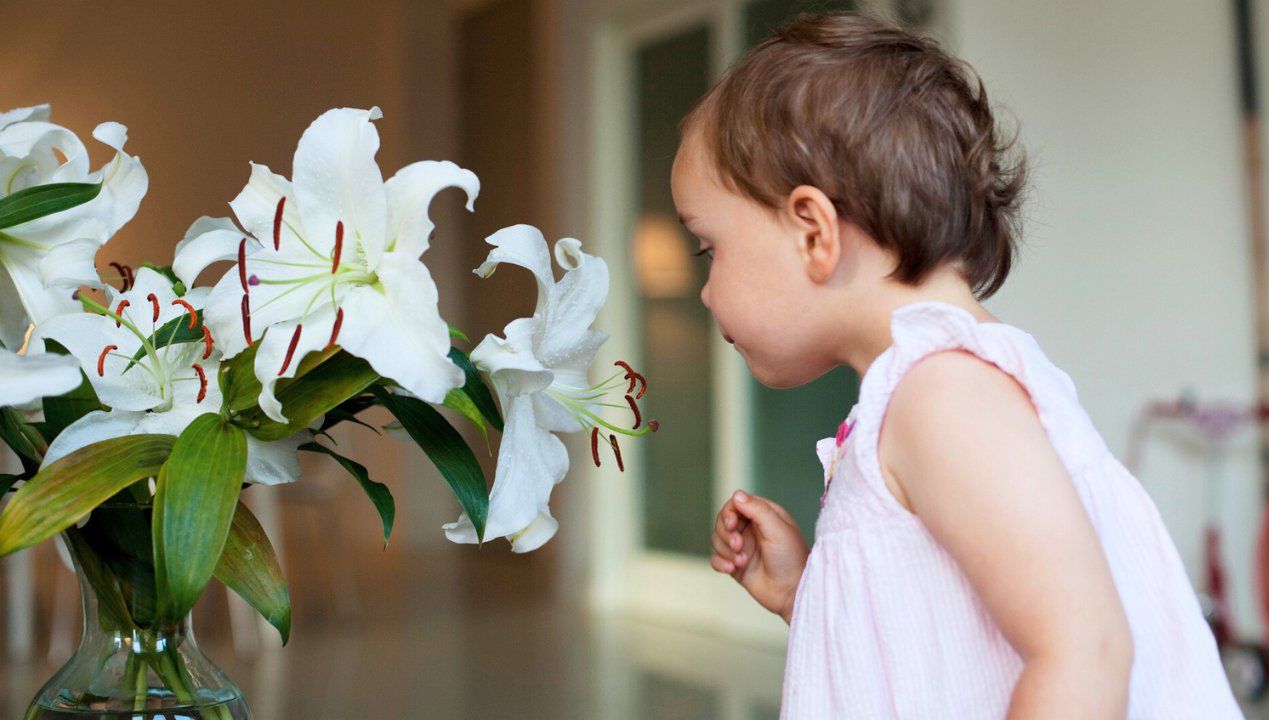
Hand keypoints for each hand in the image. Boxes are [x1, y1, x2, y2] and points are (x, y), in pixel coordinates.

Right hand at [710, 490, 809, 622]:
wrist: (792, 593)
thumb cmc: (792, 559)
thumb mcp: (778, 529)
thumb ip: (758, 509)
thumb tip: (736, 494)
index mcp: (763, 515)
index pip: (736, 504)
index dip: (729, 513)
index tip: (732, 524)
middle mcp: (751, 529)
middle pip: (723, 521)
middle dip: (727, 534)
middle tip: (739, 546)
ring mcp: (742, 547)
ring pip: (717, 539)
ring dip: (726, 551)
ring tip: (742, 562)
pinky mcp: (735, 565)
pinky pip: (716, 558)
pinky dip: (720, 562)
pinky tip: (731, 569)